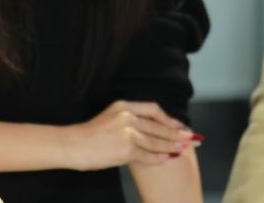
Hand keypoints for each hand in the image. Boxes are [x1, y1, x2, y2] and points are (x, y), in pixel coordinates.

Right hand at [61, 100, 198, 170]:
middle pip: (158, 125)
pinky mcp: (125, 148)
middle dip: (177, 133)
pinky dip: (159, 157)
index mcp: (124, 106)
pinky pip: (146, 154)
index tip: (180, 125)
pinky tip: (168, 158)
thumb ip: (129, 121)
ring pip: (156, 140)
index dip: (169, 119)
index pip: (154, 110)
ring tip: (184, 148)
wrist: (71, 145)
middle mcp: (128, 116)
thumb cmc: (89, 135)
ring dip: (172, 146)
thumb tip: (150, 131)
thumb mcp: (110, 118)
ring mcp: (127, 132)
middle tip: (192, 137)